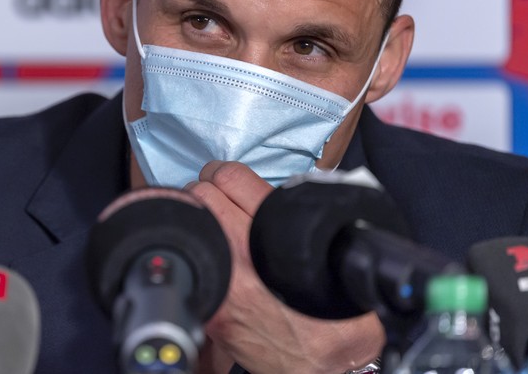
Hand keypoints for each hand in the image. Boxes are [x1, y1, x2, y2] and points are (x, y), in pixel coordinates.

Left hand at [185, 161, 384, 373]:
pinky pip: (190, 258)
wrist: (322, 368)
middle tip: (217, 199)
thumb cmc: (334, 320)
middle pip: (202, 194)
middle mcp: (240, 255)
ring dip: (198, 217)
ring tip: (212, 224)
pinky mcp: (208, 305)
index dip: (226, 173)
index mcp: (273, 236)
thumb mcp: (337, 258)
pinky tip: (208, 254)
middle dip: (209, 192)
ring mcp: (219, 281)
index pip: (231, 177)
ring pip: (190, 221)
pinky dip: (195, 251)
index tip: (226, 178)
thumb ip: (310, 222)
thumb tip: (294, 196)